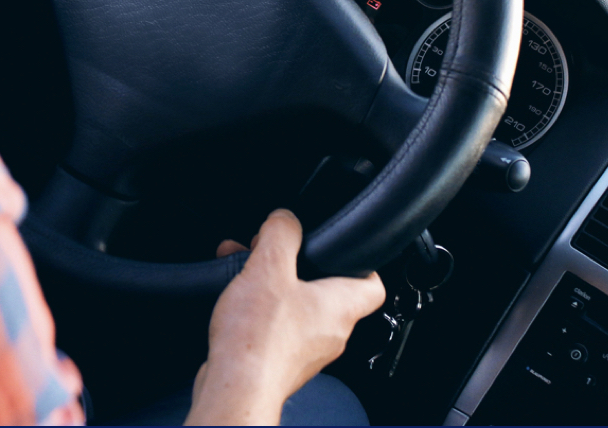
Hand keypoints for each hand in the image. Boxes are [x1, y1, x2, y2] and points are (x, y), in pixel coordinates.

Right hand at [185, 210, 385, 424]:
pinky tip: (235, 301)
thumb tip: (285, 219)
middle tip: (273, 253)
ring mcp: (307, 352)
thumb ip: (281, 234)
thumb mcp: (269, 267)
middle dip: (296, 267)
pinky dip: (259, 310)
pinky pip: (277, 328)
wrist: (235, 389)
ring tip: (244, 271)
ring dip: (272, 285)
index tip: (342, 249)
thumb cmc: (258, 340)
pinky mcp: (282, 363)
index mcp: (341, 307)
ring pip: (297, 308)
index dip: (361, 262)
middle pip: (326, 291)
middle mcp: (331, 333)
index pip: (373, 284)